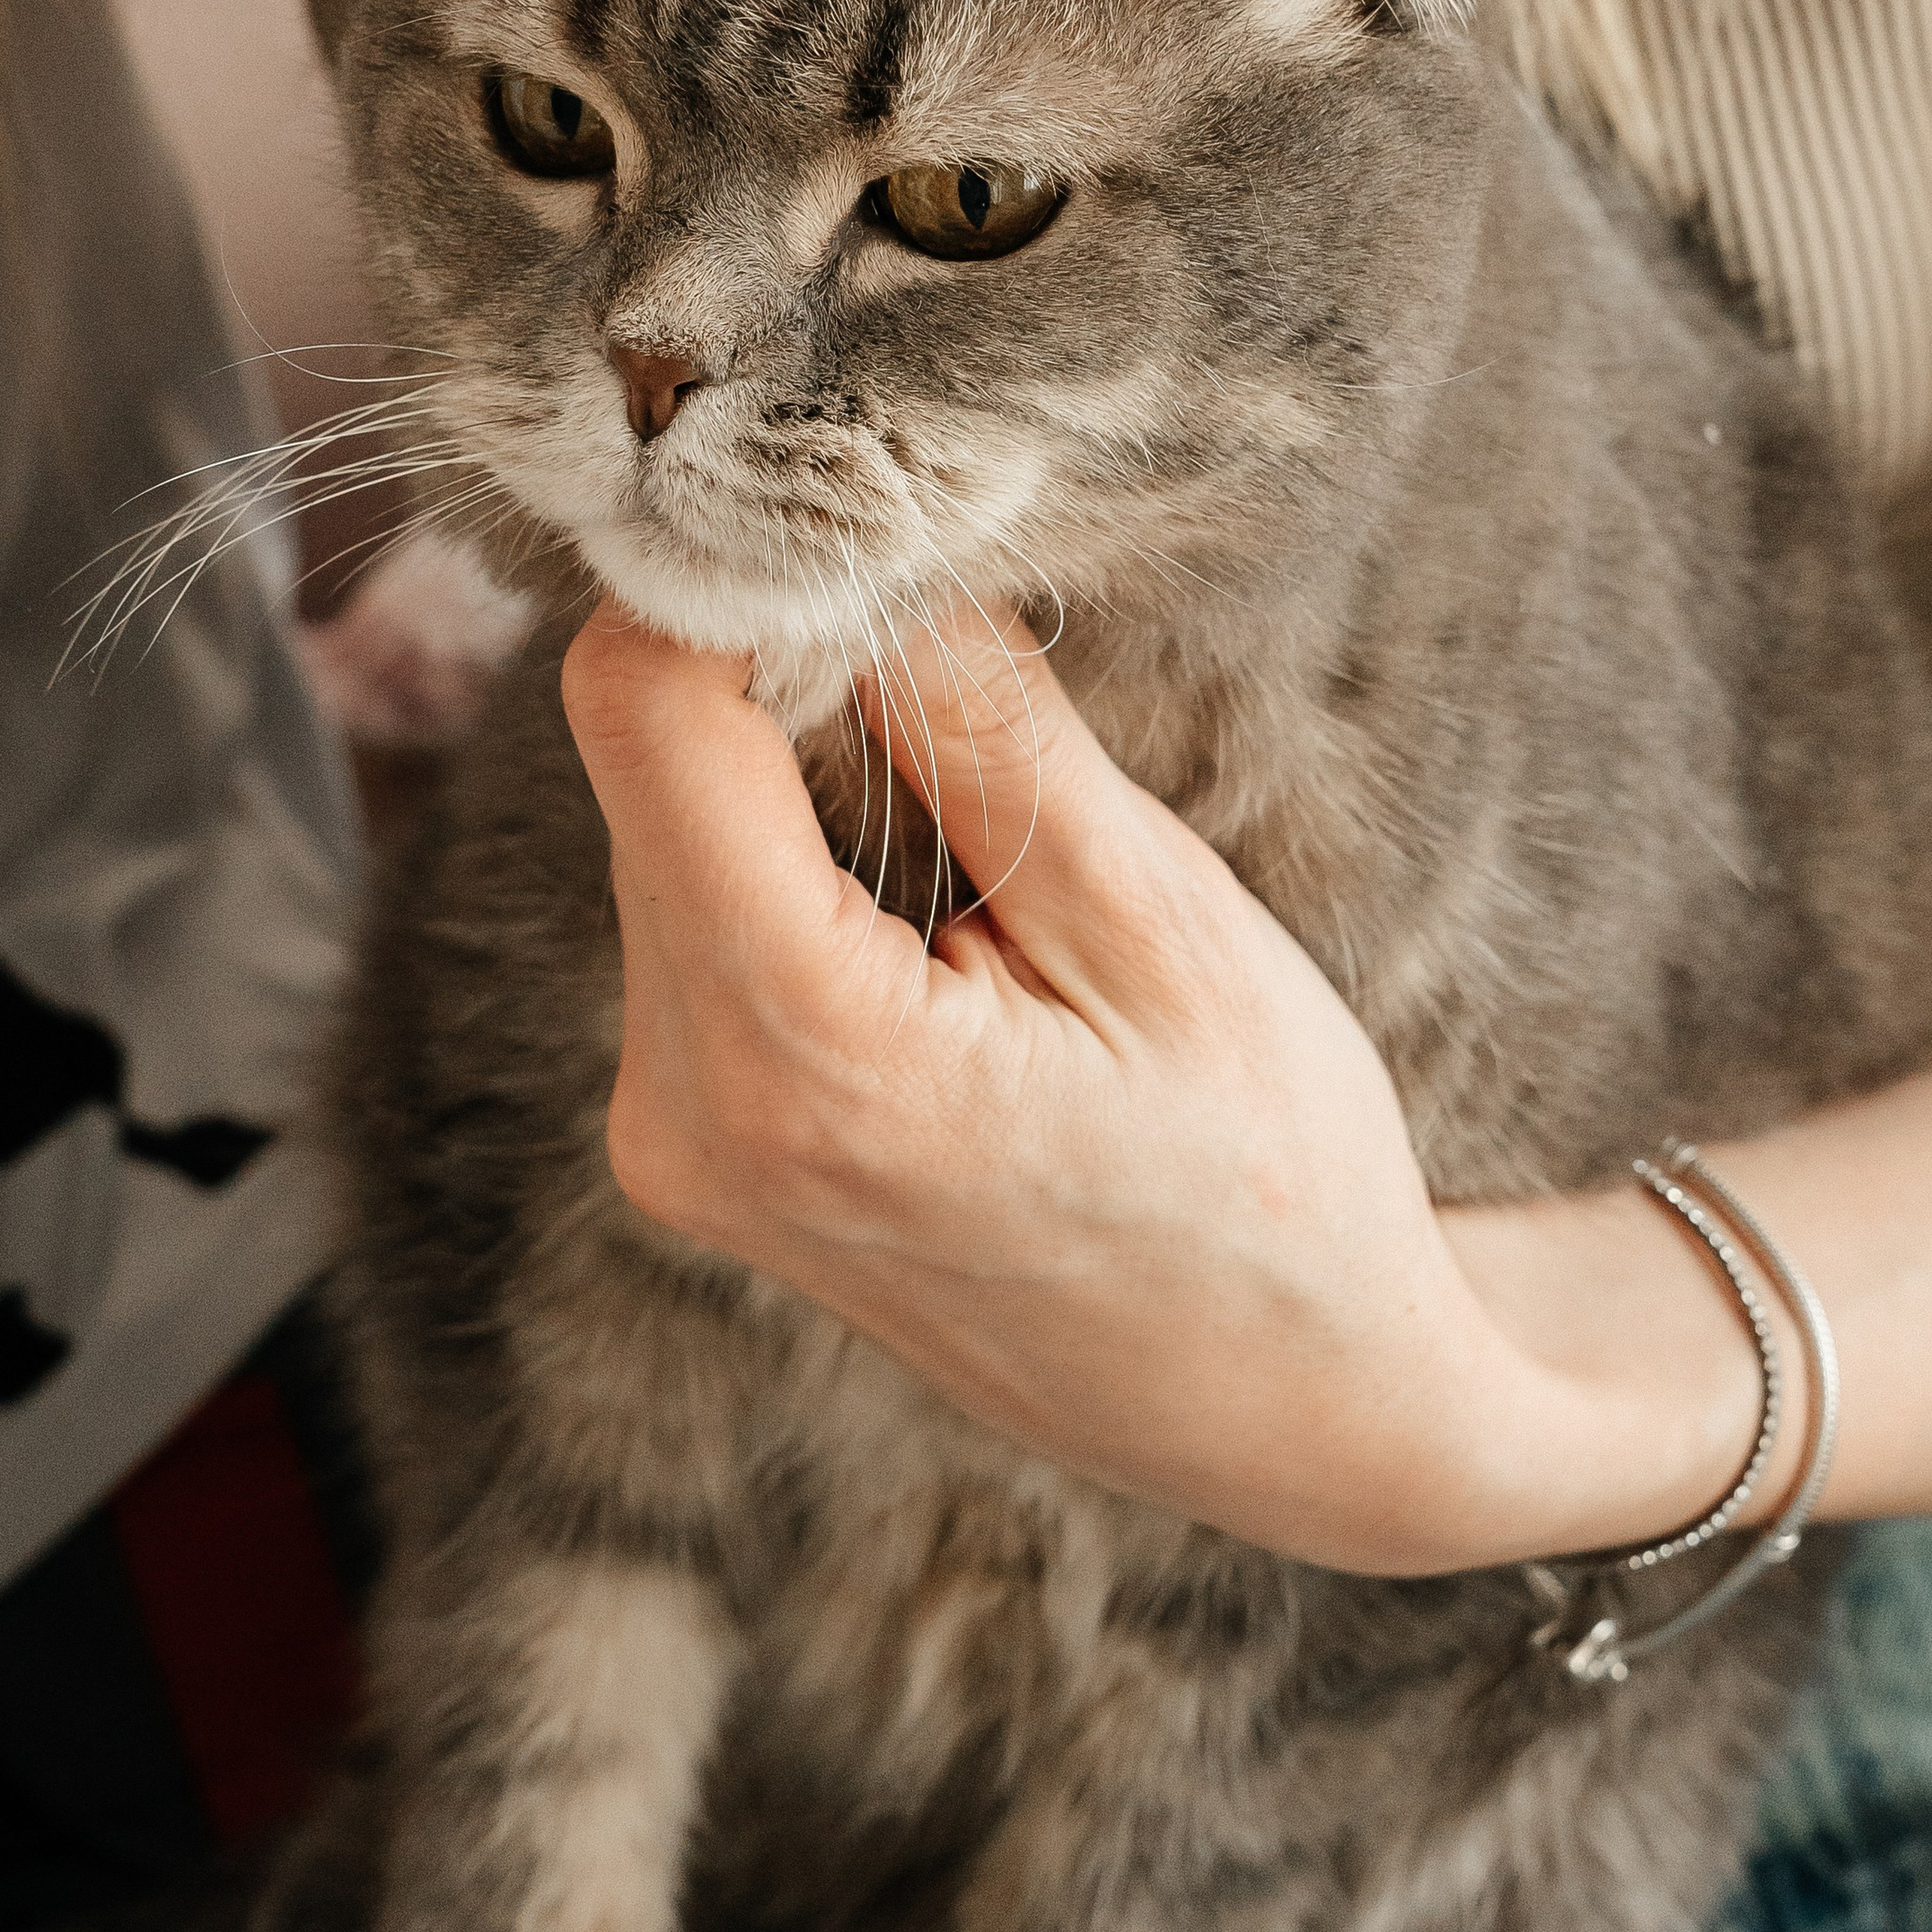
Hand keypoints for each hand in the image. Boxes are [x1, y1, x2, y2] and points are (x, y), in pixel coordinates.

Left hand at [560, 603, 1767, 1574]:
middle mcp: (686, 1117)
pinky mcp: (701, 1149)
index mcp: (801, 1065)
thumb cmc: (1269, 1193)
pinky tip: (941, 899)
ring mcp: (679, 1148)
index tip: (840, 512)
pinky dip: (797, 855)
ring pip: (672, 833)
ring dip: (801, 766)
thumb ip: (993, 740)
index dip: (720, 575)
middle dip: (785, 669)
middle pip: (650, 766)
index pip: (641, 716)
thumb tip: (874, 555)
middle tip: (962, 651)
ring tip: (987, 824)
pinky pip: (701, 921)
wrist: (1290, 1419)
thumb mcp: (1161, 933)